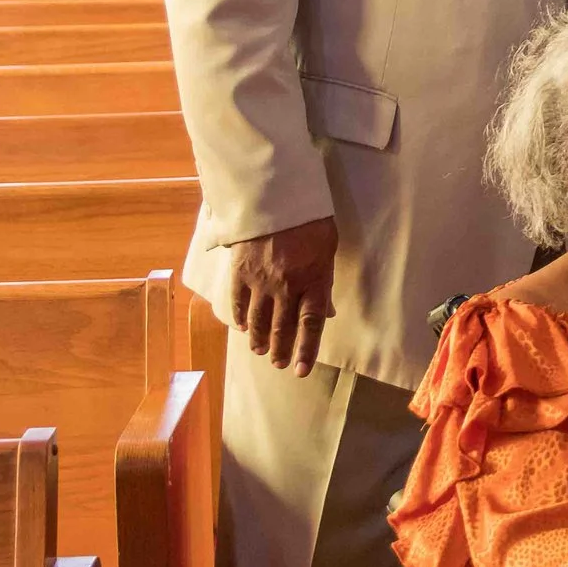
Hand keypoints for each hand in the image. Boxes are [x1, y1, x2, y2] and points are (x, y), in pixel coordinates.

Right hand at [229, 216, 338, 375]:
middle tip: (279, 363)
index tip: (301, 370)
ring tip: (260, 350)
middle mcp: (286, 287)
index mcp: (313, 281)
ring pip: (258, 320)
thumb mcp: (328, 250)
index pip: (310, 325)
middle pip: (282, 328)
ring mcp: (260, 281)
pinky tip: (243, 326)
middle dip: (281, 350)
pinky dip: (241, 318)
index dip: (306, 350)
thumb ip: (324, 282)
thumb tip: (326, 310)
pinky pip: (239, 302)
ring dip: (259, 339)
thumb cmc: (310, 220)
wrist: (277, 195)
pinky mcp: (240, 272)